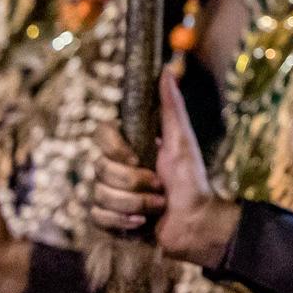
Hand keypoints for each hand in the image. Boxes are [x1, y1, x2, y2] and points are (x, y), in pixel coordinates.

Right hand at [88, 70, 237, 267]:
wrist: (196, 223)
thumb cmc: (192, 181)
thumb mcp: (183, 141)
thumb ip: (172, 108)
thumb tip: (168, 70)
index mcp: (132, 146)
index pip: (101, 135)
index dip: (115, 149)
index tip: (136, 158)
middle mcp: (117, 167)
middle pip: (101, 169)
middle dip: (135, 183)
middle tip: (160, 186)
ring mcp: (111, 193)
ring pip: (100, 195)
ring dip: (136, 203)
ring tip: (158, 205)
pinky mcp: (108, 218)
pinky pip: (97, 216)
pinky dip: (123, 221)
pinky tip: (141, 222)